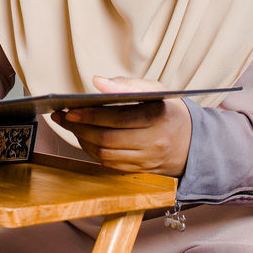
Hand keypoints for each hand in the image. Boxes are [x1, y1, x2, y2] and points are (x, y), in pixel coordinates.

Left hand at [52, 75, 191, 175]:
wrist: (190, 142)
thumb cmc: (167, 110)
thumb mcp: (155, 90)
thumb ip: (127, 84)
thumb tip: (98, 82)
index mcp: (158, 117)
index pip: (118, 118)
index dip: (91, 115)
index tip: (70, 109)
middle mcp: (153, 141)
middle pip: (108, 139)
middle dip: (79, 128)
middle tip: (62, 117)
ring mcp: (147, 160)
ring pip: (106, 154)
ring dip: (83, 141)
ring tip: (70, 127)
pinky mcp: (139, 171)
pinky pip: (110, 164)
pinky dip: (93, 152)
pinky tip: (84, 139)